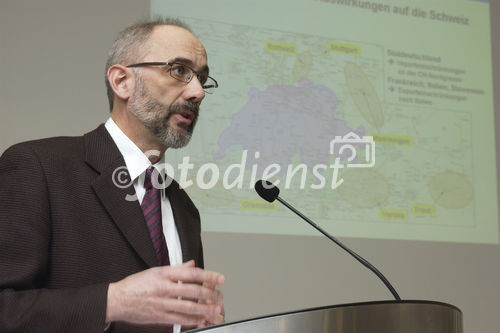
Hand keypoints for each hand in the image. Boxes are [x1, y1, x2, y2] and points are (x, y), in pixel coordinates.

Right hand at [105, 260, 224, 326]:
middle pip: (192, 290)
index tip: (220, 278)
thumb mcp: (155, 270)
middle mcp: (164, 288)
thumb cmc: (136, 285)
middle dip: (210, 294)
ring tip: (216, 310)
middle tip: (220, 296)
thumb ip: (176, 269)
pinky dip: (193, 320)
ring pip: (188, 307)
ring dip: (205, 309)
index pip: (191, 273)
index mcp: (164, 274)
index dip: (208, 276)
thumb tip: (192, 264)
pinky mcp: (160, 317)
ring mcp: (162, 303)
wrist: (117, 300)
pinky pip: (180, 320)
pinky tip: (201, 320)